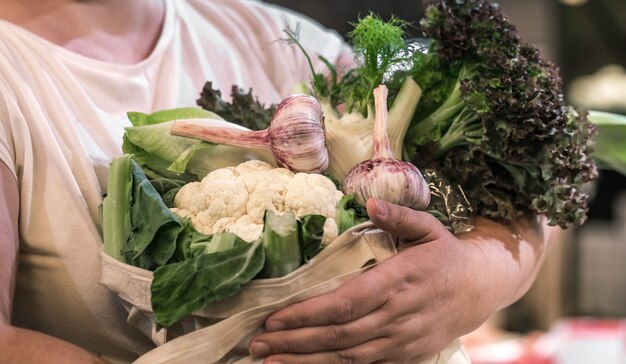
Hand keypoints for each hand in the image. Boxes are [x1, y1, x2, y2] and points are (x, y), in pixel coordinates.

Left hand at [248, 198, 522, 362]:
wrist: (482, 288)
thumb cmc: (447, 254)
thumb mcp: (429, 227)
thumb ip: (399, 216)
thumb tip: (370, 205)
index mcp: (399, 280)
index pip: (346, 302)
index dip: (308, 314)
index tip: (274, 317)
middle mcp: (398, 314)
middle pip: (339, 334)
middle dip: (295, 340)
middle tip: (257, 342)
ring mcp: (402, 339)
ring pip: (348, 356)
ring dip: (306, 360)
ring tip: (269, 360)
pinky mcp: (405, 354)